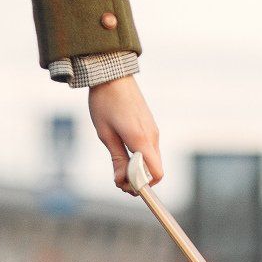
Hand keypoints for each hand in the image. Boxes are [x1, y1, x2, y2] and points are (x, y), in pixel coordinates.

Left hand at [88, 74, 161, 192]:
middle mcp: (152, 137)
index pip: (156, 174)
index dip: (143, 185)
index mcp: (141, 140)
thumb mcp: (106, 134)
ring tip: (118, 165)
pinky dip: (139, 158)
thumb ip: (117, 159)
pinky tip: (123, 151)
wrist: (112, 75)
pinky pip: (149, 150)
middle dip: (139, 180)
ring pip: (151, 160)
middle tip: (118, 179)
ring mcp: (153, 131)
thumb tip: (122, 182)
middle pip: (155, 170)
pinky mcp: (150, 127)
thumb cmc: (105, 102)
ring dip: (138, 169)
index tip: (126, 186)